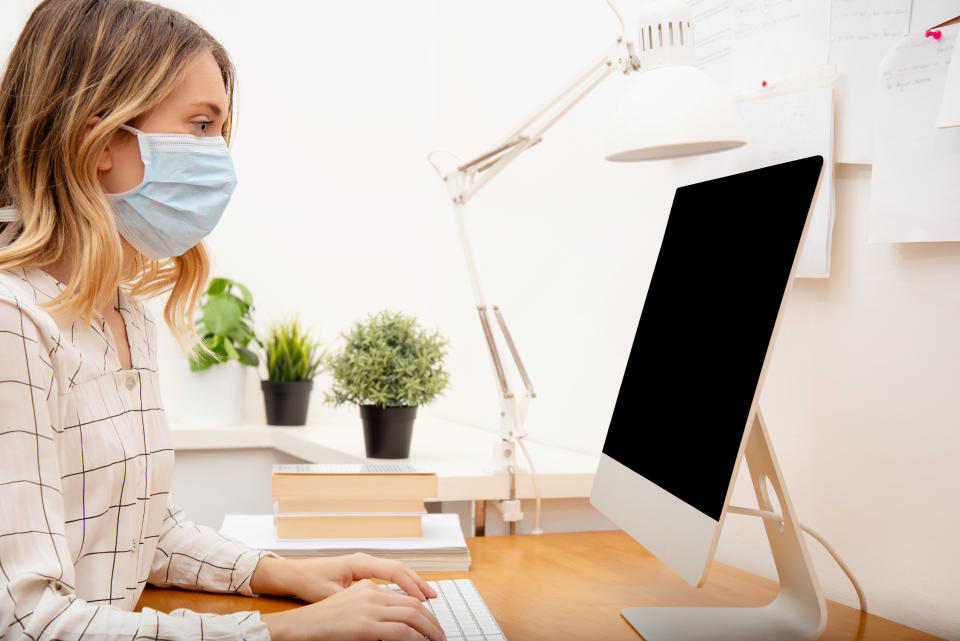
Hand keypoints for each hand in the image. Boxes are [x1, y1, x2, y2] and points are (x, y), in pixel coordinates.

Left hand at [251, 553, 437, 602]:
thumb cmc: (309, 582)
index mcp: (359, 563)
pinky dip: (401, 582)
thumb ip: (354, 602)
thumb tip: (375, 612)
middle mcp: (364, 559)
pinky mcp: (361, 570)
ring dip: (412, 582)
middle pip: (399, 567)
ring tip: (427, 596)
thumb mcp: (331, 596)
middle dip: (418, 583)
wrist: (293, 573)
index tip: (423, 600)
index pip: (393, 571)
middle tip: (434, 598)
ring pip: (395, 570)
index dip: (411, 585)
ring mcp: (364, 563)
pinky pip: (388, 574)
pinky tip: (407, 594)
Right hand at [260, 579, 444, 640]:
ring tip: (436, 640)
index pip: (405, 597)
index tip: (432, 621)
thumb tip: (389, 616)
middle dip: (431, 621)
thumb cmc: (320, 621)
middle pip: (413, 605)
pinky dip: (416, 639)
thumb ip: (369, 605)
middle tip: (440, 634)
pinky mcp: (366, 626)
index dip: (423, 610)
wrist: (299, 626)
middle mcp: (372, 594)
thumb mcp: (348, 605)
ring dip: (429, 630)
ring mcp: (370, 609)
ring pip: (412, 616)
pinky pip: (401, 632)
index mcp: (368, 588)